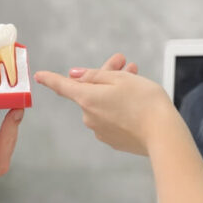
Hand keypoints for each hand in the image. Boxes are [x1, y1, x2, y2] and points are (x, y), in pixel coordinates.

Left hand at [35, 53, 170, 154]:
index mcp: (87, 98)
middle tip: (125, 62)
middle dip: (106, 76)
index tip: (39, 76)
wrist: (164, 134)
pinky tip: (136, 102)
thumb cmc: (144, 102)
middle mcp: (89, 117)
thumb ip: (95, 75)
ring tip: (137, 78)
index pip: (63, 86)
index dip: (50, 79)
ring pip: (103, 104)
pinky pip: (112, 118)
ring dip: (115, 91)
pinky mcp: (114, 140)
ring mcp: (100, 131)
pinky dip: (120, 108)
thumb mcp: (120, 79)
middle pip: (91, 91)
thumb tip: (75, 76)